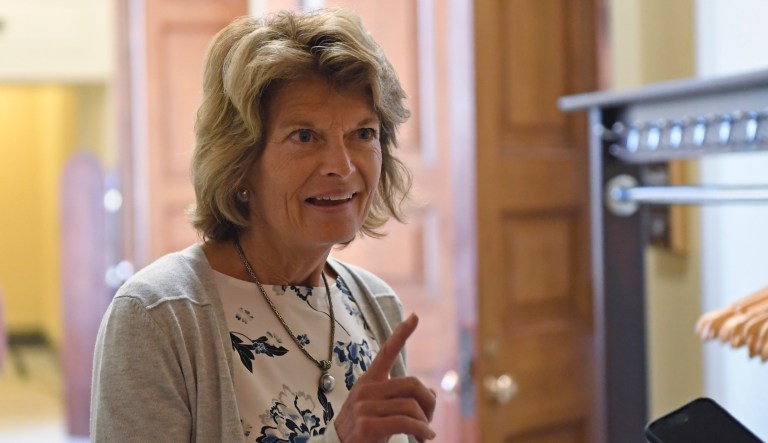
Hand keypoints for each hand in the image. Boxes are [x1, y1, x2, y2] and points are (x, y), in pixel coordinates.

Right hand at [334, 314, 436, 441]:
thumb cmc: (364, 432)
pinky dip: (421, 431)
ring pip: (411, 406)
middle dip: (429, 403)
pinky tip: (425, 438)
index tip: (415, 316)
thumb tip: (433, 393)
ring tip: (425, 434)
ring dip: (425, 423)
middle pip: (412, 384)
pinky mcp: (367, 425)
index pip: (386, 352)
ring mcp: (364, 407)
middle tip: (430, 419)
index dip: (402, 334)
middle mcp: (365, 389)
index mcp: (369, 381)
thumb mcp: (380, 409)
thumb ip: (401, 398)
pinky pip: (406, 422)